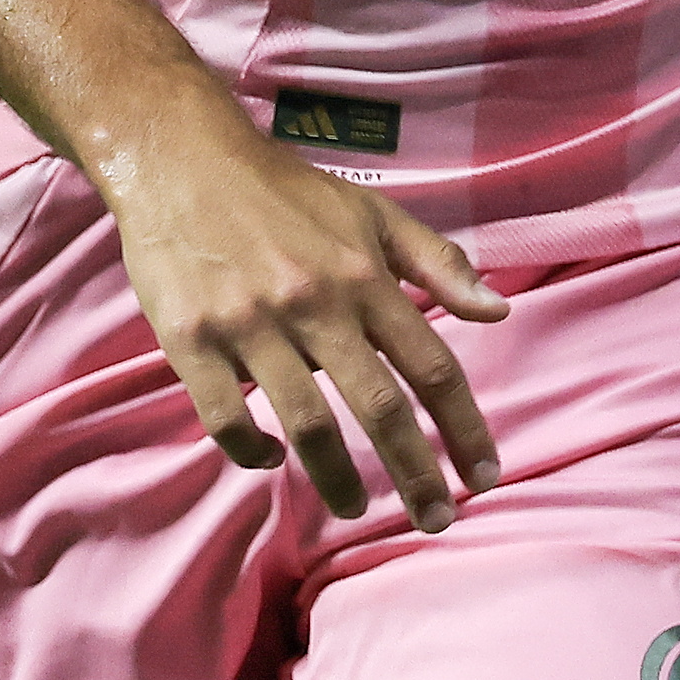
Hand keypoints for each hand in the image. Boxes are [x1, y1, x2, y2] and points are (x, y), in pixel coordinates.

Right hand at [96, 108, 510, 529]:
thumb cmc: (289, 194)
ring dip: (336, 478)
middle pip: (379, 407)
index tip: (489, 477)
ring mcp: (249, 325)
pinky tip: (272, 459)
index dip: (465, 427)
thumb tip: (498, 313)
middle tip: (438, 521)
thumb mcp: (375, 215)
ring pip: (306, 424)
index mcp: (365, 276)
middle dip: (416, 473)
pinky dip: (251, 451)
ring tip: (356, 507)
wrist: (182, 159)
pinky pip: (225, 418)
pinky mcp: (190, 341)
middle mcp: (314, 303)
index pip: (433, 365)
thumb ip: (439, 264)